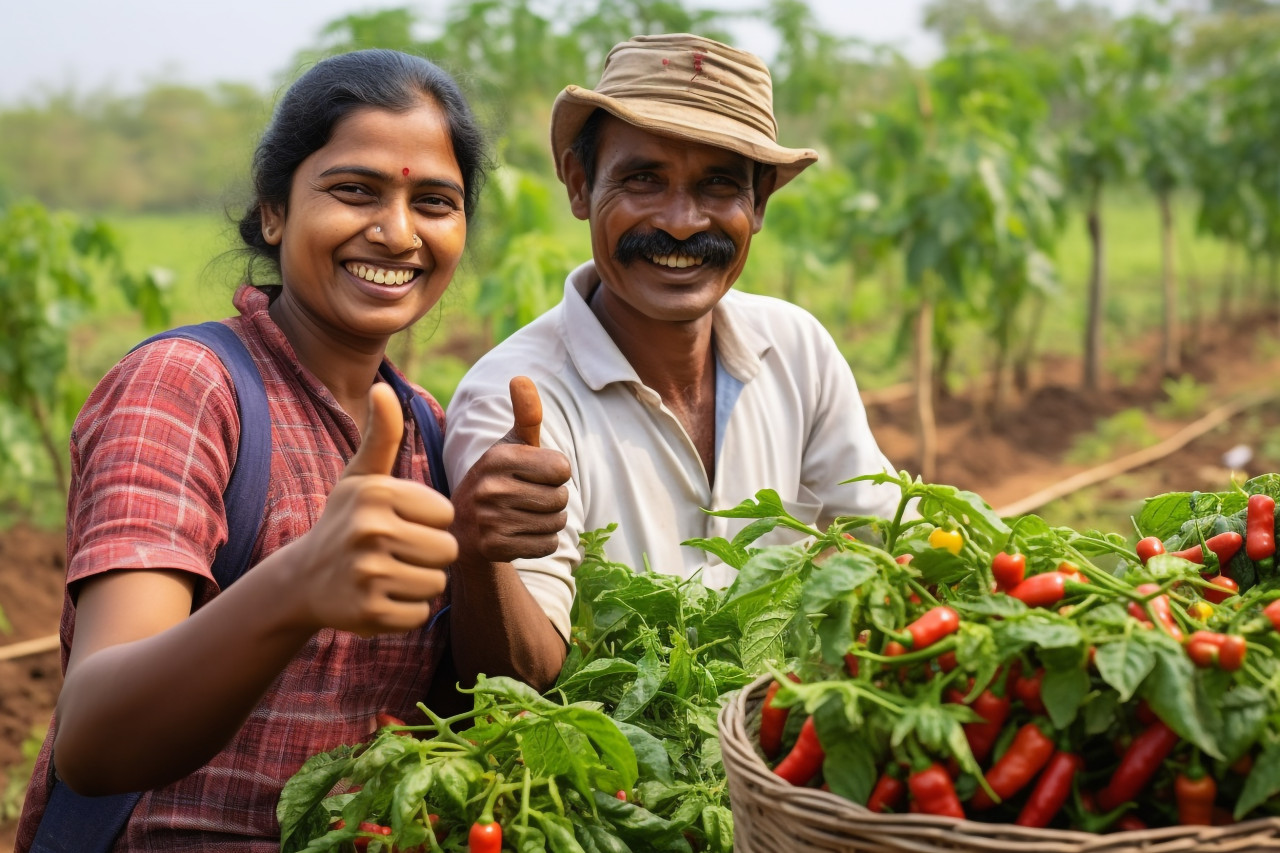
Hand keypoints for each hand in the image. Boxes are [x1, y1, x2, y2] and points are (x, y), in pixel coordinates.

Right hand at [294, 383, 455, 635]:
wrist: (303, 579)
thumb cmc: (346, 520)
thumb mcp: (361, 476)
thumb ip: (382, 435)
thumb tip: (383, 388)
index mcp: (377, 494)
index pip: (447, 515)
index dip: (429, 521)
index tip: (399, 522)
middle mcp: (370, 532)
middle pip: (447, 550)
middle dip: (428, 554)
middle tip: (395, 552)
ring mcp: (367, 575)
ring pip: (436, 583)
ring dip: (419, 582)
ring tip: (388, 572)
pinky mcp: (368, 613)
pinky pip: (420, 614)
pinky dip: (406, 610)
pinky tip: (380, 597)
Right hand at [452, 376, 570, 563]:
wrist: (464, 528)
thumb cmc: (500, 479)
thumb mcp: (510, 446)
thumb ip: (525, 416)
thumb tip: (521, 377)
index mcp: (499, 457)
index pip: (562, 468)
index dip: (556, 474)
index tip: (536, 476)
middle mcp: (491, 487)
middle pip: (561, 498)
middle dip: (553, 500)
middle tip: (528, 499)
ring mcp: (490, 520)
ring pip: (556, 523)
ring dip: (548, 522)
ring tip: (524, 516)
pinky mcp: (494, 548)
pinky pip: (548, 545)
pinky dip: (542, 543)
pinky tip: (520, 535)